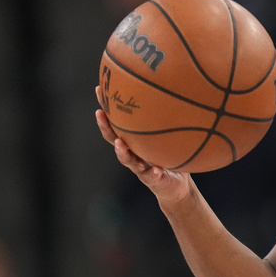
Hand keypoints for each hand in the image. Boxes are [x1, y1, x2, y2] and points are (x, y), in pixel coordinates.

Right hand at [95, 86, 191, 204]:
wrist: (176, 186)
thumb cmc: (171, 157)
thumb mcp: (170, 136)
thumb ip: (169, 120)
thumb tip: (176, 90)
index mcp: (134, 142)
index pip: (117, 123)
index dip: (107, 108)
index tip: (99, 90)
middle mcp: (133, 153)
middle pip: (113, 139)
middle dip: (105, 126)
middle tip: (100, 114)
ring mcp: (141, 168)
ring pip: (128, 160)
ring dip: (122, 152)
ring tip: (119, 144)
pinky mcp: (153, 180)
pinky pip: (152, 175)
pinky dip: (153, 172)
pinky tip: (156, 169)